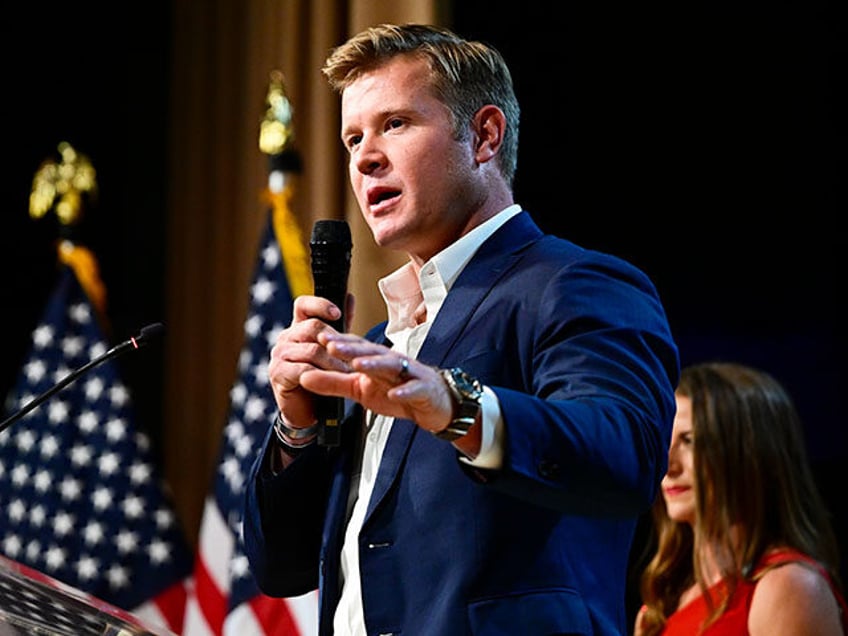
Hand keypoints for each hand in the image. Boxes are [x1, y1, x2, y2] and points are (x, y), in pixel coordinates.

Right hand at [268, 295, 351, 428]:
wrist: (307, 410)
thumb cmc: (320, 376)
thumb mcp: (331, 349)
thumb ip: (339, 326)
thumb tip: (349, 297)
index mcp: (297, 327)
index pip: (303, 305)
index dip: (320, 305)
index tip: (337, 314)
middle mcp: (286, 337)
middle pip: (312, 327)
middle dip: (335, 341)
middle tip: (352, 357)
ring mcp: (279, 354)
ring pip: (312, 350)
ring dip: (333, 363)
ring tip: (347, 373)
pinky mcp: (277, 373)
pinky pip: (303, 369)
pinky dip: (320, 376)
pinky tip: (330, 382)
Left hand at [300, 332, 454, 433]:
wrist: (434, 405)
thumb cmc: (397, 392)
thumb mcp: (359, 390)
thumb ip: (333, 383)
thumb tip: (304, 377)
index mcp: (374, 360)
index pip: (355, 347)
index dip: (337, 342)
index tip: (316, 337)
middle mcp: (391, 362)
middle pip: (370, 352)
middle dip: (351, 348)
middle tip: (331, 345)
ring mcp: (409, 374)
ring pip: (391, 366)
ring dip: (375, 364)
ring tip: (358, 364)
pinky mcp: (423, 391)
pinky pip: (414, 390)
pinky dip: (404, 391)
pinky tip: (394, 395)